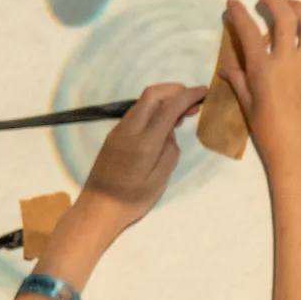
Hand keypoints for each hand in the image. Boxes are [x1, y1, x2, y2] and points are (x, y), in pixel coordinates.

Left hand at [76, 81, 208, 231]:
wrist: (96, 208)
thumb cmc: (130, 201)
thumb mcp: (159, 181)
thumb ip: (169, 152)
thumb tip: (170, 133)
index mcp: (144, 142)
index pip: (168, 107)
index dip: (188, 95)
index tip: (203, 91)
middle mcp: (129, 130)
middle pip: (152, 95)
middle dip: (175, 91)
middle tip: (193, 102)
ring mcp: (118, 131)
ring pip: (142, 103)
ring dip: (164, 100)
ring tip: (182, 114)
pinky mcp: (114, 136)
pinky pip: (136, 114)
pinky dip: (153, 110)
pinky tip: (163, 125)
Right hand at [219, 0, 300, 176]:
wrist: (299, 152)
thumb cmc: (269, 133)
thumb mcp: (248, 106)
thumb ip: (239, 82)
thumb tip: (227, 68)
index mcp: (263, 71)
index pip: (250, 33)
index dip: (240, 13)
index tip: (233, 2)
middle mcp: (288, 62)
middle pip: (285, 19)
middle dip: (274, 2)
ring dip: (300, 8)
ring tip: (290, 4)